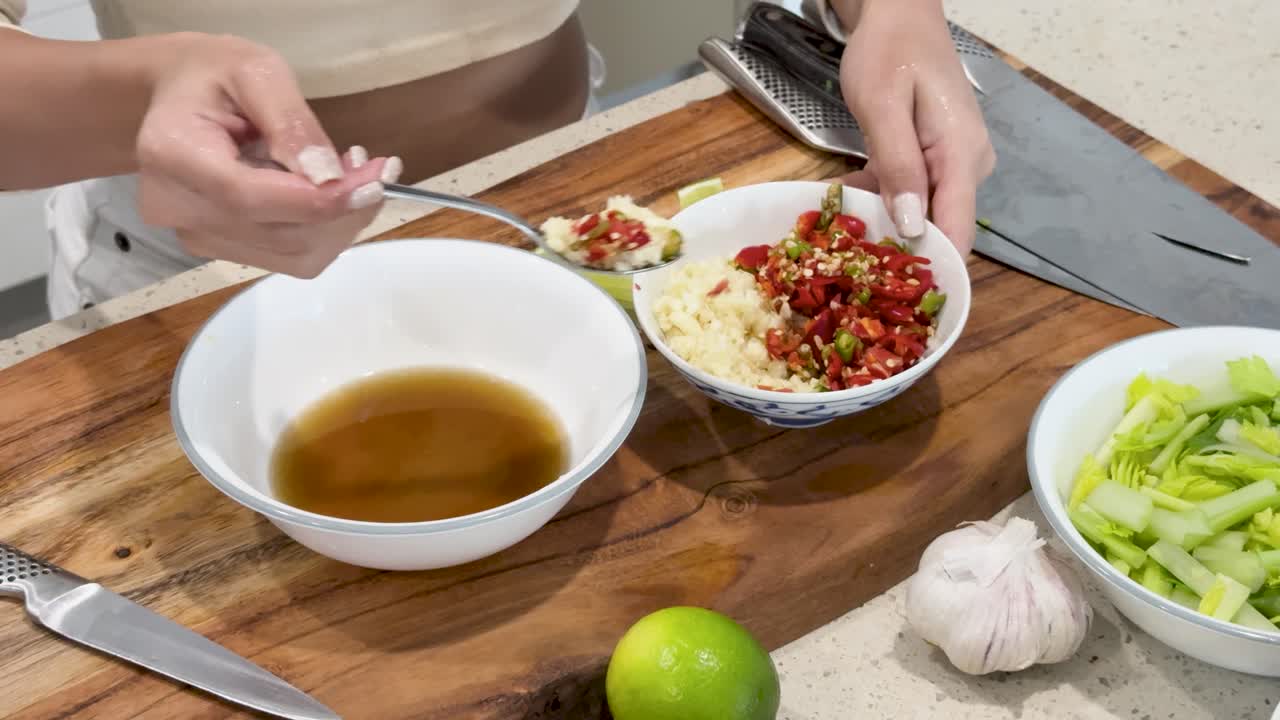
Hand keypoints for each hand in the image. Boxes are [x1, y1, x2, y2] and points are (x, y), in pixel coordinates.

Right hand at [134, 34, 402, 277]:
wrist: (175, 98)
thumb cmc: (213, 75)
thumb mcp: (257, 72)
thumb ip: (291, 122)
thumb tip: (327, 175)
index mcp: (172, 153)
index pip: (250, 198)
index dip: (320, 200)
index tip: (374, 181)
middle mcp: (177, 207)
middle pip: (280, 235)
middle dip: (343, 208)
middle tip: (375, 169)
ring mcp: (197, 235)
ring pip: (293, 254)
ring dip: (340, 221)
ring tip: (352, 174)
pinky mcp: (220, 248)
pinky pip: (289, 255)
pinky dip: (324, 229)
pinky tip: (330, 193)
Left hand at [835, 0, 993, 254]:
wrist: (898, 16)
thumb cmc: (890, 53)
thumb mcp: (883, 106)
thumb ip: (899, 165)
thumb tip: (912, 224)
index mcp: (962, 156)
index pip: (958, 230)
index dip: (930, 266)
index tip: (892, 292)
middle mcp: (968, 166)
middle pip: (939, 228)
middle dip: (897, 248)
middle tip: (849, 263)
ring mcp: (954, 164)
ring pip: (921, 214)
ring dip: (883, 225)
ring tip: (839, 235)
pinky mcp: (936, 160)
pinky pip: (911, 194)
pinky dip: (881, 201)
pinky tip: (848, 204)